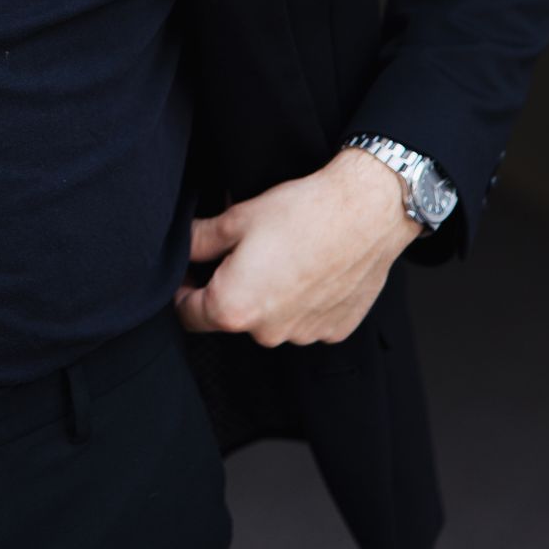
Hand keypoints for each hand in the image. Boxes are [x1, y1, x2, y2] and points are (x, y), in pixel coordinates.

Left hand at [173, 146, 422, 346]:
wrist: (366, 213)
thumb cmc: (301, 213)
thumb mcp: (235, 219)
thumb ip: (198, 240)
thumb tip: (182, 246)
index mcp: (233, 308)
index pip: (188, 315)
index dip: (183, 291)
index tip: (191, 272)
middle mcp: (267, 333)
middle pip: (233, 316)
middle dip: (231, 288)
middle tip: (245, 252)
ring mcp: (304, 336)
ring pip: (271, 319)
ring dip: (269, 296)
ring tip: (283, 256)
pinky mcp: (334, 331)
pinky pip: (306, 319)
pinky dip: (302, 300)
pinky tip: (311, 268)